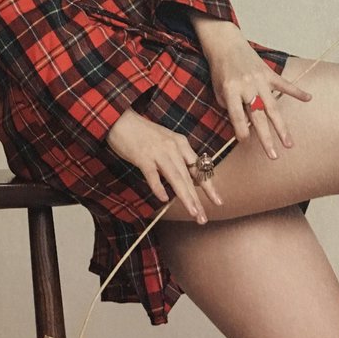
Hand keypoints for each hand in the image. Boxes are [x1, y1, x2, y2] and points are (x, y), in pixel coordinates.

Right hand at [106, 107, 223, 223]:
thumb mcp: (167, 142)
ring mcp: (158, 152)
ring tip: (193, 213)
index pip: (200, 168)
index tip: (219, 202)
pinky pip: (153, 175)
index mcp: (181, 144)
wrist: (120, 119)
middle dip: (198, 199)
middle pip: (189, 177)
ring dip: (186, 197)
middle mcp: (173, 148)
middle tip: (203, 218)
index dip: (209, 186)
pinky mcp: (143, 156)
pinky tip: (164, 199)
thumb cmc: (143, 133)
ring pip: (176, 178)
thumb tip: (190, 181)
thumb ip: (179, 159)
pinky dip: (158, 187)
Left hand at [205, 32, 312, 158]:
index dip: (241, 131)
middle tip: (274, 156)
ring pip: (272, 106)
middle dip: (266, 138)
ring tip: (289, 143)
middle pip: (258, 116)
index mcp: (231, 90)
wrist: (226, 45)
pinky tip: (308, 98)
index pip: (237, 116)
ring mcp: (259, 80)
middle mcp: (247, 86)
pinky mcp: (269, 73)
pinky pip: (284, 84)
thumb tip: (245, 126)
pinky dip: (297, 91)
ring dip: (281, 126)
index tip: (245, 143)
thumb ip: (230, 108)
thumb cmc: (220, 71)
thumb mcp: (218, 90)